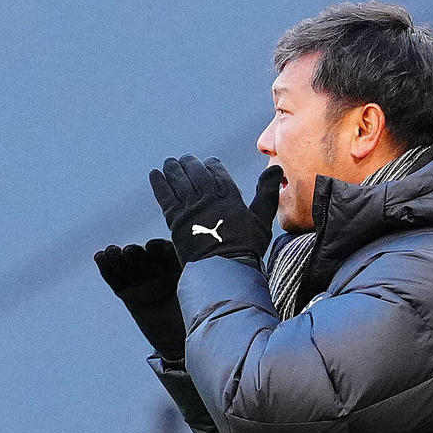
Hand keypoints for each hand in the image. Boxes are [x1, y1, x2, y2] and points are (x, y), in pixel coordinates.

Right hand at [92, 239, 185, 361]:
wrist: (182, 344)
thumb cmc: (195, 319)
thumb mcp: (197, 299)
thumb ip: (196, 284)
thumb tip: (205, 269)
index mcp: (178, 267)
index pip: (166, 253)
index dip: (158, 249)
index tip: (153, 248)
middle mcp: (159, 272)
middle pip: (144, 259)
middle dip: (136, 255)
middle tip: (129, 253)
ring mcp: (143, 283)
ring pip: (128, 268)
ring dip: (117, 258)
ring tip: (109, 252)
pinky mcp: (129, 296)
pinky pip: (116, 280)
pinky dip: (107, 269)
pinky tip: (100, 257)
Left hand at [148, 157, 282, 266]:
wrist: (224, 274)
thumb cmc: (246, 250)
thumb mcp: (262, 221)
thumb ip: (267, 194)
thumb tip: (276, 169)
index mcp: (229, 197)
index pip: (217, 172)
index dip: (212, 165)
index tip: (209, 163)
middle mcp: (208, 199)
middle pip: (196, 172)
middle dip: (190, 163)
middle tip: (185, 159)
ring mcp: (190, 210)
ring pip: (179, 181)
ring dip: (173, 169)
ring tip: (169, 162)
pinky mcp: (175, 222)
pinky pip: (165, 196)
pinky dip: (159, 183)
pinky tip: (155, 173)